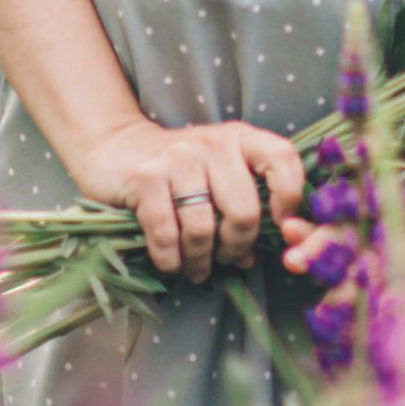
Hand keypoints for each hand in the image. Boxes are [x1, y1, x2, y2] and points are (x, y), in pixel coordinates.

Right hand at [68, 111, 309, 287]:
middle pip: (244, 212)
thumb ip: (240, 208)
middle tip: (225, 259)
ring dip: (200, 260)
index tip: (278, 227)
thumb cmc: (176, 171)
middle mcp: (212, 143)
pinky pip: (167, 235)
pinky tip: (170, 262)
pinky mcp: (146, 177)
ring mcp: (178, 158)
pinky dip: (171, 260)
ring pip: (204, 229)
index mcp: (239, 138)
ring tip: (196, 268)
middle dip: (236, 247)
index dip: (290, 198)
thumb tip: (251, 258)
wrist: (114, 148)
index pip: (283, 159)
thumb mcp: (215, 176)